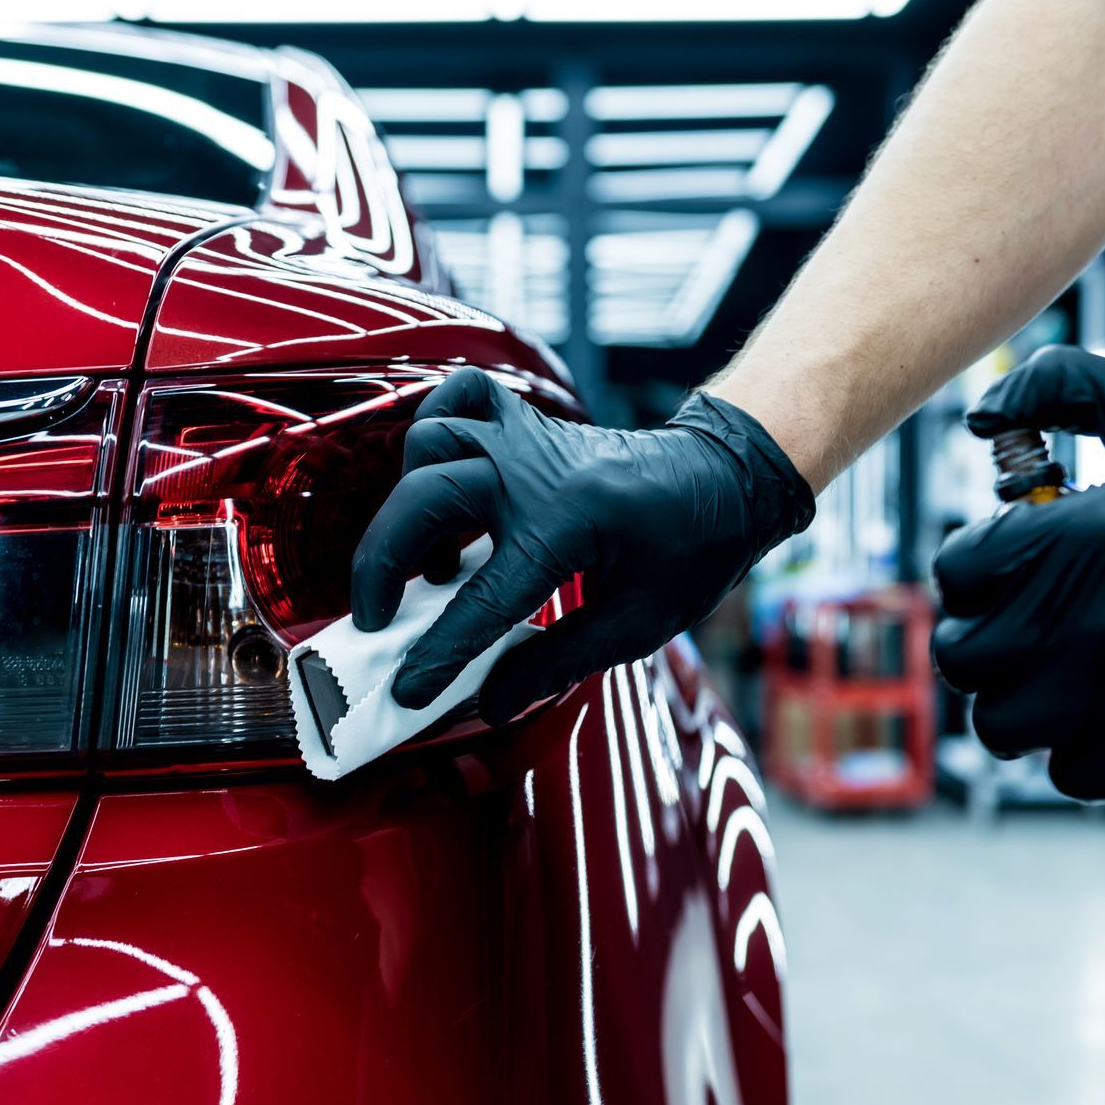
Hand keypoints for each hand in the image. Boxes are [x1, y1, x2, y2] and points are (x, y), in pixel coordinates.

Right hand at [352, 367, 815, 723]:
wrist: (725, 477)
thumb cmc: (692, 548)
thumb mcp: (636, 625)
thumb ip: (554, 663)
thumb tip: (488, 701)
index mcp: (569, 524)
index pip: (482, 598)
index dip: (436, 652)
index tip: (404, 689)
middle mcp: (536, 470)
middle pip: (426, 500)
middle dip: (383, 565)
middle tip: (378, 619)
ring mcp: (526, 438)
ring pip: (429, 446)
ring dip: (406, 508)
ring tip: (427, 567)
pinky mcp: (524, 422)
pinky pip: (455, 402)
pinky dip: (430, 434)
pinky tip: (436, 485)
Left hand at [932, 346, 1104, 801]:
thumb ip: (1063, 383)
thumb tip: (980, 415)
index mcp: (1089, 537)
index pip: (957, 572)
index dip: (973, 566)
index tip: (1006, 565)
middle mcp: (1101, 622)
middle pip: (964, 656)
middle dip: (984, 632)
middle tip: (1021, 620)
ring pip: (1000, 724)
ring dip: (1017, 697)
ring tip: (1058, 666)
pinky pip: (1065, 771)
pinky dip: (1076, 745)